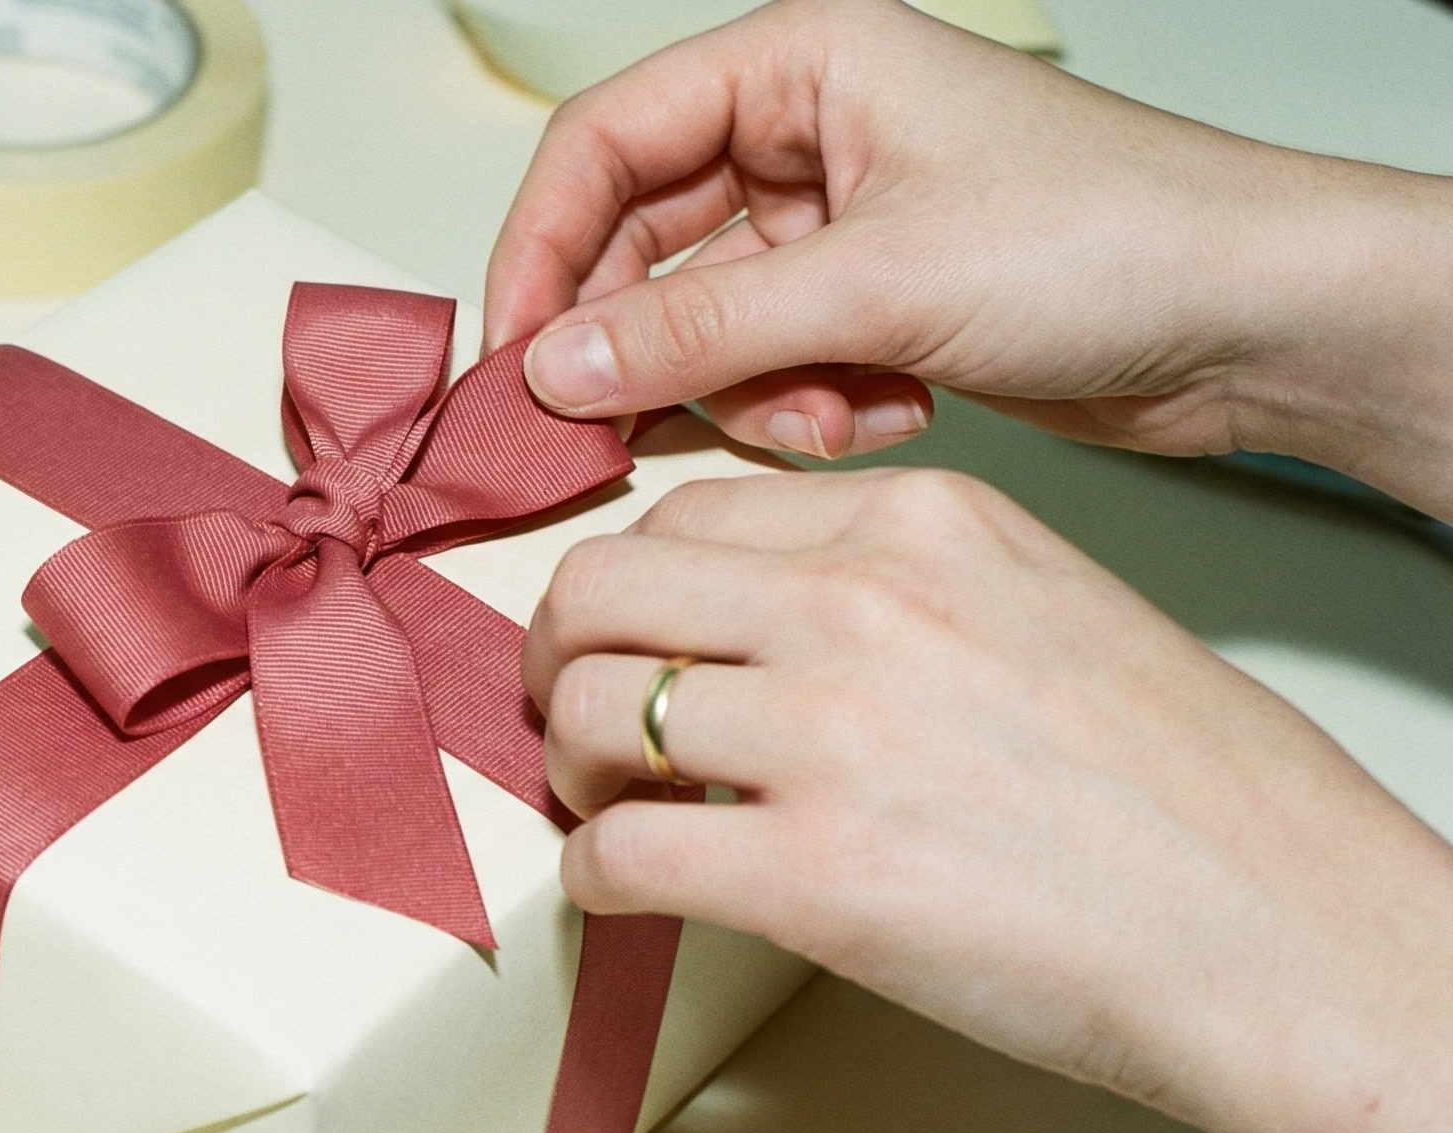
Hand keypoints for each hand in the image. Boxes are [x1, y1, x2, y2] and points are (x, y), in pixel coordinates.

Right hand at [484, 0, 1452, 512]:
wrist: (1261, 322)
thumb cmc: (1119, 240)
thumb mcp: (879, 285)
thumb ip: (698, 331)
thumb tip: (555, 367)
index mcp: (806, 62)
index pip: (606, 141)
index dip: (544, 246)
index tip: (515, 353)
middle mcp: (812, 132)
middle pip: (643, 243)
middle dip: (644, 344)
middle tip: (611, 427)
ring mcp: (842, 224)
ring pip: (704, 323)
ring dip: (741, 392)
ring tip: (824, 414)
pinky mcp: (874, 308)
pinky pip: (769, 369)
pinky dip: (801, 409)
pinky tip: (881, 415)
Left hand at [525, 464, 1452, 1132]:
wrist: (1285, 935)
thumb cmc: (1192, 799)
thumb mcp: (1048, 608)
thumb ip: (899, 593)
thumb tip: (766, 628)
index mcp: (924, 523)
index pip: (685, 516)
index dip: (630, 593)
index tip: (631, 645)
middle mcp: (864, 606)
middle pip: (602, 591)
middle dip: (563, 664)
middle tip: (580, 724)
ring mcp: (833, 736)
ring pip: (597, 713)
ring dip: (575, 771)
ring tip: (617, 811)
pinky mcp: (813, 874)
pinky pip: (619, 854)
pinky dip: (597, 879)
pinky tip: (634, 893)